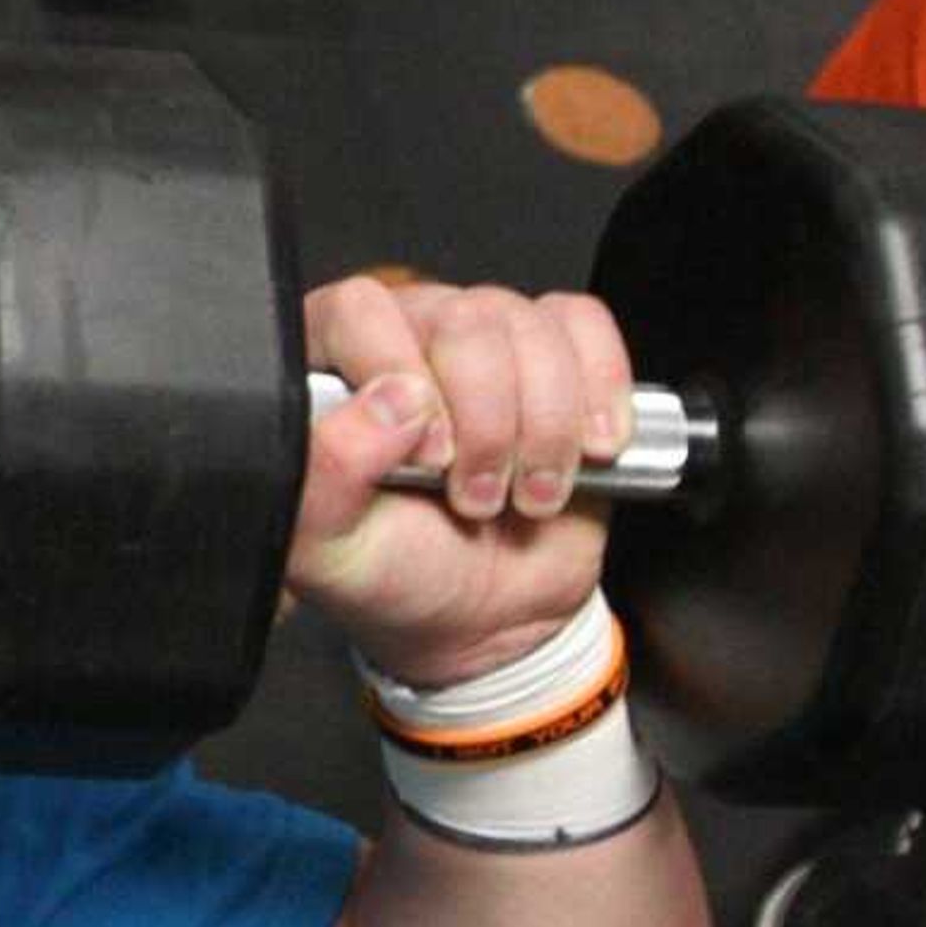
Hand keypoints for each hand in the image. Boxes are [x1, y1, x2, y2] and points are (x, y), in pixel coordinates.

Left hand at [286, 276, 633, 688]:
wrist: (484, 615)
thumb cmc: (397, 572)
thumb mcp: (331, 549)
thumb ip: (326, 475)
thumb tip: (388, 403)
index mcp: (330, 365)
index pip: (361, 311)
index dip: (400, 375)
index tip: (428, 457)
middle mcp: (406, 335)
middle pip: (463, 320)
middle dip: (488, 425)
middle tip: (476, 497)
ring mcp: (484, 341)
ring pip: (530, 328)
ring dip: (546, 428)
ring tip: (527, 494)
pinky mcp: (555, 354)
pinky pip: (584, 324)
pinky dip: (600, 390)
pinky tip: (589, 448)